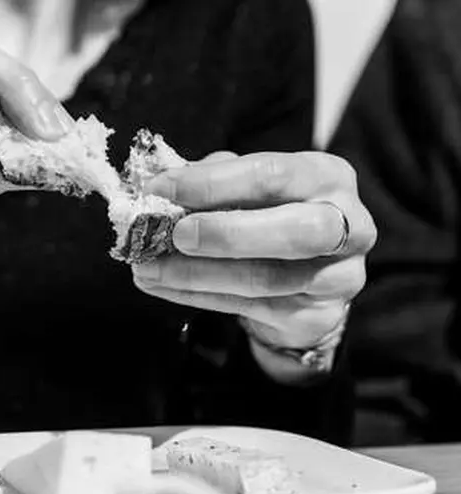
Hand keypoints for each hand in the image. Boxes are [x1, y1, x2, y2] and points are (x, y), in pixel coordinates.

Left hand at [132, 151, 376, 379]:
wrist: (306, 278)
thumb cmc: (269, 216)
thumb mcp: (248, 187)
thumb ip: (214, 180)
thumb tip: (163, 186)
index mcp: (326, 175)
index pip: (272, 174)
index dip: (212, 182)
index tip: (161, 188)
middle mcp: (348, 225)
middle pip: (293, 231)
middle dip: (226, 233)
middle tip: (176, 235)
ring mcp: (338, 277)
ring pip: (266, 278)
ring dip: (197, 274)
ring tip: (149, 267)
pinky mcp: (317, 317)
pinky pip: (251, 308)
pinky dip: (199, 296)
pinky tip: (163, 285)